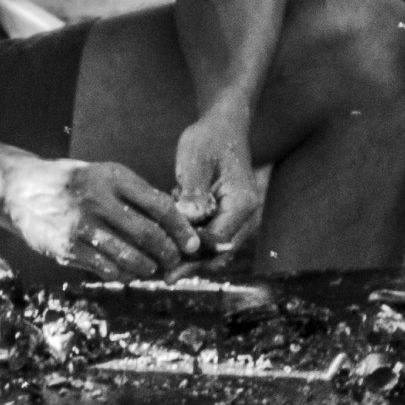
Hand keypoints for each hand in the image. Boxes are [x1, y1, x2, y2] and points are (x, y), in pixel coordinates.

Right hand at [0, 155, 196, 279]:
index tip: (194, 244)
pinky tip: (128, 273)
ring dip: (148, 268)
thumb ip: (134, 195)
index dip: (182, 229)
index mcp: (113, 177)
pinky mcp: (67, 248)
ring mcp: (81, 226)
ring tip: (153, 269)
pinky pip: (106, 269)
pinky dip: (123, 275)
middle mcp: (98, 199)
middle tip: (175, 261)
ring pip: (130, 257)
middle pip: (148, 234)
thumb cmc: (72, 183)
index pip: (160, 205)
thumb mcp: (103, 175)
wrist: (19, 189)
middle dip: (169, 254)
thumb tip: (175, 223)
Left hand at [171, 115, 267, 264]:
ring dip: (189, 255)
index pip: (218, 242)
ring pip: (214, 248)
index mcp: (241, 203)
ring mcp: (238, 217)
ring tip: (159, 265)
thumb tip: (187, 219)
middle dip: (190, 264)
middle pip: (218, 252)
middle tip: (160, 277)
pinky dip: (190, 242)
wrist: (223, 126)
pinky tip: (165, 243)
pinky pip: (210, 237)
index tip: (169, 273)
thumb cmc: (209, 139)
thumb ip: (193, 190)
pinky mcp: (227, 216)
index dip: (193, 260)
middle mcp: (245, 216)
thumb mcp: (196, 160)